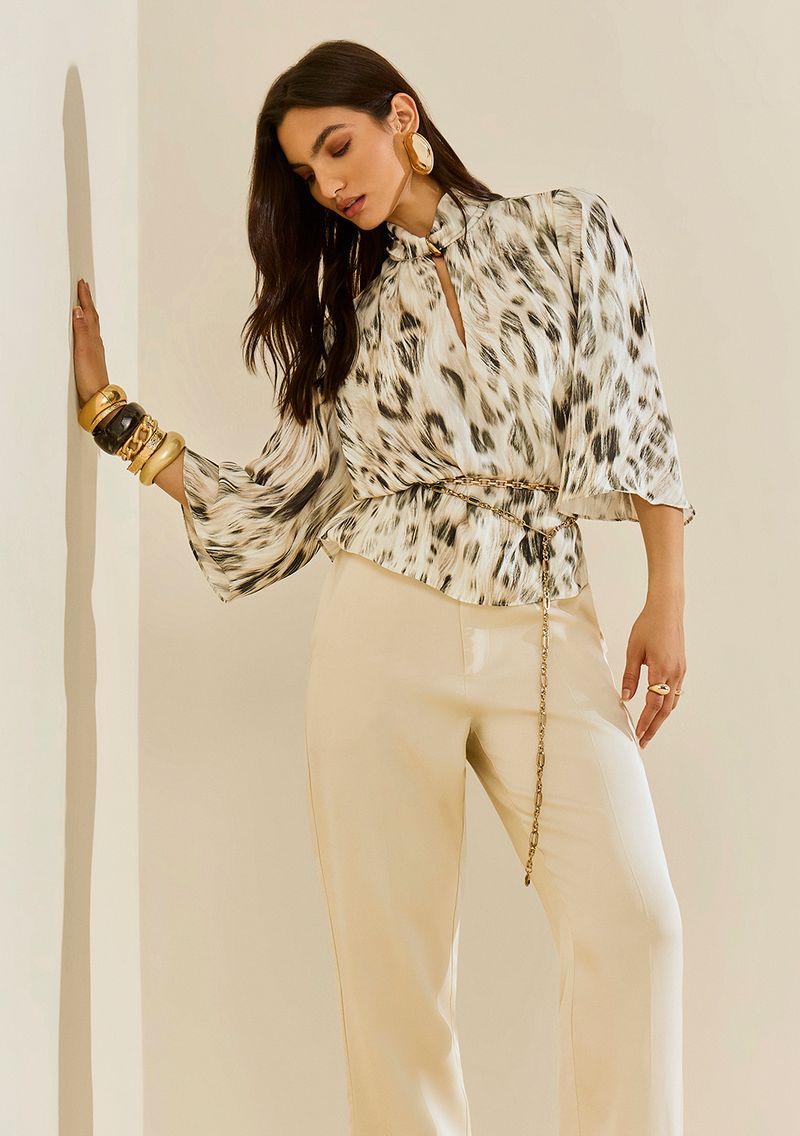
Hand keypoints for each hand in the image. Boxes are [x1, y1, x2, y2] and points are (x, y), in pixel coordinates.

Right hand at [72, 279, 110, 408]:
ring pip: (92, 326)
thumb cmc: (91, 377)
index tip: (82, 283)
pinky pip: (90, 337)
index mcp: (93, 338)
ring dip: (89, 313)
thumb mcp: (83, 351)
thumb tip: (79, 309)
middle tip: (84, 287)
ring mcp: (94, 351)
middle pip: (92, 317)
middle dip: (88, 301)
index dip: (85, 298)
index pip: (89, 313)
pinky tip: (86, 331)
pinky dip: (87, 327)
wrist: (98, 398)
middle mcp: (95, 343)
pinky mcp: (91, 359)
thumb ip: (81, 330)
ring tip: (85, 303)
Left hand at [620, 595, 685, 747]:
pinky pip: (675, 693)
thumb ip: (630, 676)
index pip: (653, 704)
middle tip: (644, 742)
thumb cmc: (648, 626)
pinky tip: (659, 710)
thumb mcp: (634, 650)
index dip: (645, 721)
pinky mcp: (682, 668)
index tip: (638, 735)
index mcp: (661, 669)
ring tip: (650, 730)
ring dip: (661, 718)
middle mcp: (675, 674)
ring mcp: (680, 671)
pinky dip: (667, 705)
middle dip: (654, 727)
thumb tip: (625, 697)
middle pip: (665, 709)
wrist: (667, 610)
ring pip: (672, 703)